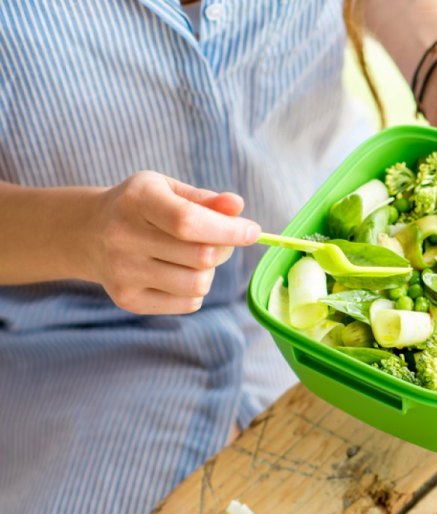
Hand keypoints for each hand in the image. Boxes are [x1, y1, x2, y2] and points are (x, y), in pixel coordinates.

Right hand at [83, 172, 260, 314]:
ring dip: (209, 271)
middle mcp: (123, 236)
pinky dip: (195, 290)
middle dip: (223, 249)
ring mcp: (123, 272)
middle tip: (218, 240)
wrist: (88, 233)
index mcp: (137, 200)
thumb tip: (237, 206)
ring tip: (193, 257)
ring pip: (198, 284)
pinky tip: (177, 273)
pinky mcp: (127, 299)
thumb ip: (205, 199)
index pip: (189, 221)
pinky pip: (188, 303)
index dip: (228, 230)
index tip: (252, 231)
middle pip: (201, 257)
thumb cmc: (141, 207)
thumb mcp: (168, 190)